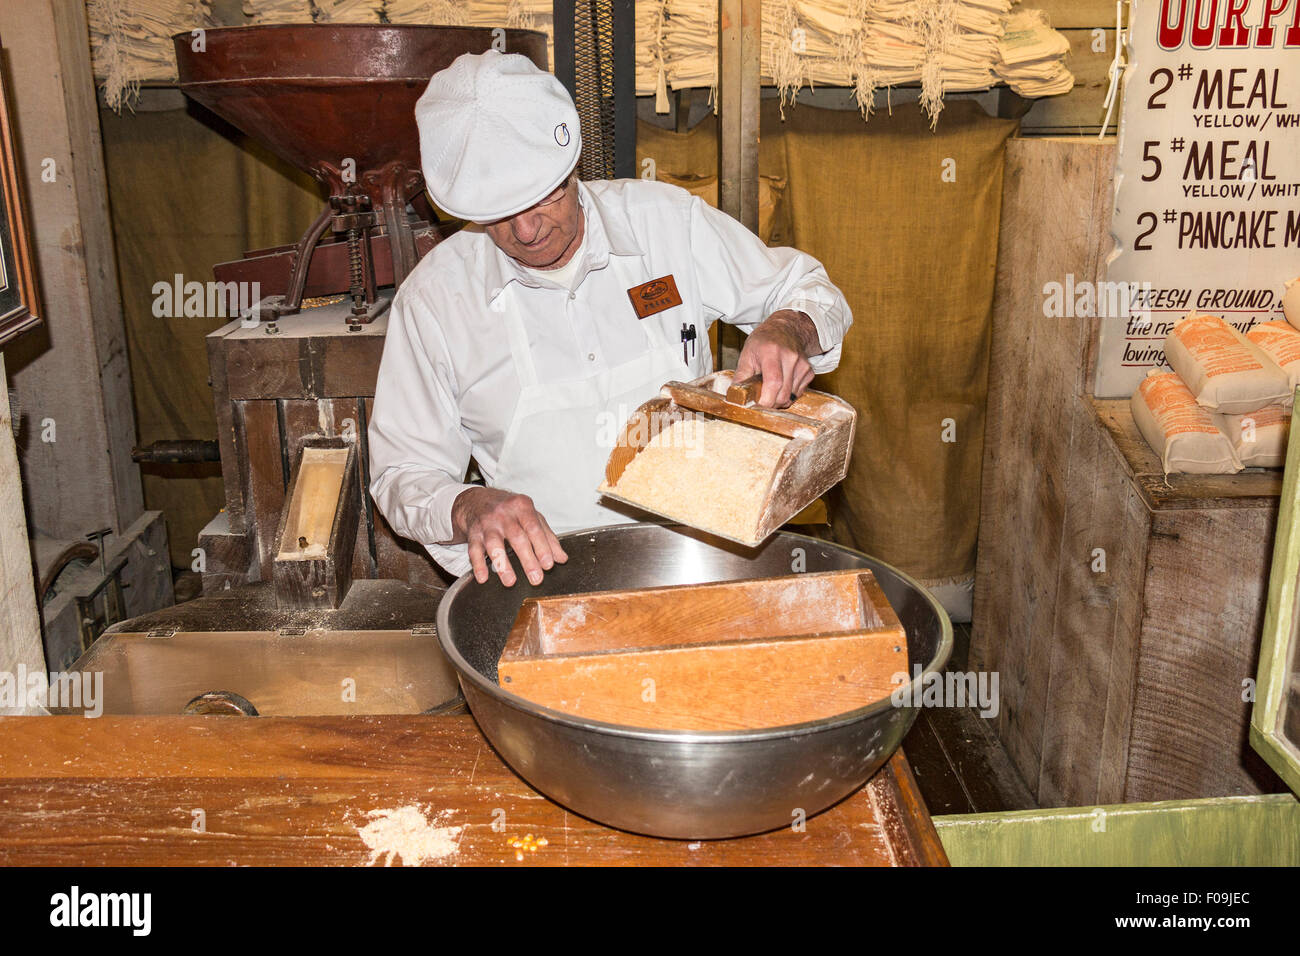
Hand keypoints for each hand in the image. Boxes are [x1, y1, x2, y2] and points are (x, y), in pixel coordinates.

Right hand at [450, 487, 567, 585]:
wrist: (477, 500)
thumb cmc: (509, 511)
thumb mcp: (531, 517)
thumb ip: (547, 537)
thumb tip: (561, 559)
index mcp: (522, 507)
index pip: (534, 528)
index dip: (542, 546)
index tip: (548, 564)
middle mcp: (503, 514)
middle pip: (516, 537)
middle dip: (527, 559)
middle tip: (536, 578)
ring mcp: (487, 524)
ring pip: (494, 544)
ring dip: (502, 564)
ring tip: (510, 581)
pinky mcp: (473, 534)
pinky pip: (474, 550)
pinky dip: (478, 565)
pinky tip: (483, 578)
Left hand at [734, 309, 820, 408]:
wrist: (785, 330)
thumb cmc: (763, 342)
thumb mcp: (747, 354)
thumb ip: (741, 376)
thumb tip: (736, 396)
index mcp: (771, 352)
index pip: (774, 382)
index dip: (766, 400)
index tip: (756, 405)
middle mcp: (790, 357)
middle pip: (783, 394)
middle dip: (770, 403)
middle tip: (760, 398)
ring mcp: (802, 365)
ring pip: (790, 397)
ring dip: (778, 400)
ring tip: (770, 388)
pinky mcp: (809, 372)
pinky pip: (797, 394)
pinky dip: (787, 395)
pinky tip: (781, 384)